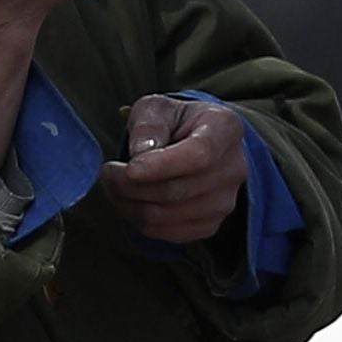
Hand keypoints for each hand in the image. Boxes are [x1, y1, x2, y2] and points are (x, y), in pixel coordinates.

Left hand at [110, 92, 249, 248]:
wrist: (194, 143)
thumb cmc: (173, 122)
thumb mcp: (157, 108)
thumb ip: (147, 124)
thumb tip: (140, 153)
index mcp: (225, 129)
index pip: (198, 155)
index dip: (162, 166)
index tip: (129, 169)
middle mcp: (233, 168)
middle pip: (178, 189)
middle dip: (131, 186)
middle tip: (107, 172)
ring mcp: (225, 201)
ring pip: (168, 215)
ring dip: (130, 204)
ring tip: (114, 185)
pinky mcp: (210, 225)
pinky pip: (168, 233)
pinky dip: (140, 220)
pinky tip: (130, 201)